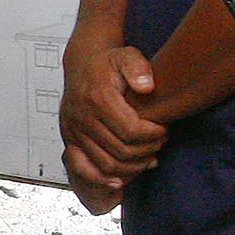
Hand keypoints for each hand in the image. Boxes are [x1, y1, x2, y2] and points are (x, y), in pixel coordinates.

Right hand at [59, 38, 163, 207]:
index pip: (131, 130)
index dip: (153, 135)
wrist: (81, 69)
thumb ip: (138, 67)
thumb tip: (147, 87)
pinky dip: (105, 178)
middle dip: (146, 150)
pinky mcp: (71, 142)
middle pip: (121, 150)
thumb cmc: (106, 66)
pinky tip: (123, 178)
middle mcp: (83, 118)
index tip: (163, 130)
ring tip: (148, 155)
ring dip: (132, 166)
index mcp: (98, 98)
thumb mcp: (126, 56)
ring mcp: (75, 132)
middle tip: (159, 142)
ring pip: (107, 164)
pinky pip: (86, 169)